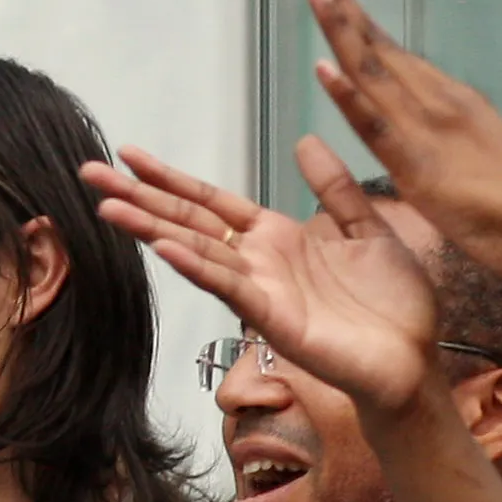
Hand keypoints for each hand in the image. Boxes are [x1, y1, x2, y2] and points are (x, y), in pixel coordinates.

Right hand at [85, 138, 445, 417]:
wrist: (412, 359)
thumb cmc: (393, 304)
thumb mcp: (367, 229)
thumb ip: (334, 189)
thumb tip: (305, 141)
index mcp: (277, 237)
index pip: (210, 202)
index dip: (170, 178)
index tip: (129, 155)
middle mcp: (258, 261)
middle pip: (186, 222)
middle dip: (139, 198)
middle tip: (90, 173)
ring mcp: (259, 290)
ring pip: (195, 251)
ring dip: (151, 228)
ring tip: (109, 207)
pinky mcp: (272, 318)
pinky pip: (228, 287)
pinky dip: (196, 267)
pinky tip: (165, 248)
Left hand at [295, 0, 501, 280]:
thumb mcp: (471, 157)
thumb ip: (440, 135)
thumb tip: (415, 122)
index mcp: (446, 100)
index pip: (389, 50)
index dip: (354, 17)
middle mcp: (436, 101)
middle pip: (377, 46)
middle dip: (339, 3)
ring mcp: (428, 128)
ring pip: (375, 70)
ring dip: (342, 27)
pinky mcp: (420, 165)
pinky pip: (378, 126)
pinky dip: (350, 95)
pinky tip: (325, 68)